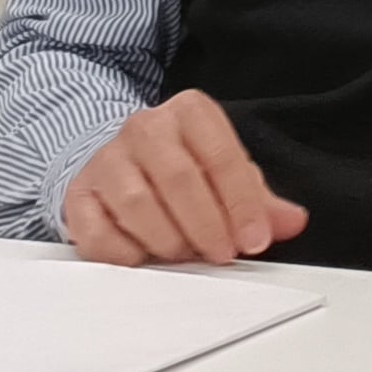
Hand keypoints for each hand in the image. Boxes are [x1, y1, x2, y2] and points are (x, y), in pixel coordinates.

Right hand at [59, 90, 307, 267]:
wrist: (119, 160)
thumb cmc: (181, 168)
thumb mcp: (225, 173)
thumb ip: (260, 199)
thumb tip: (292, 221)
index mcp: (189, 113)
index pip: (222, 156)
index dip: (242, 204)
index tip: (253, 240)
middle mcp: (144, 128)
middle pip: (179, 179)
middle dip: (207, 226)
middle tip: (221, 254)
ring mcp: (106, 160)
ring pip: (137, 205)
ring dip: (168, 241)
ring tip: (185, 254)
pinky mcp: (79, 196)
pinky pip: (97, 233)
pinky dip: (125, 254)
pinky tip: (145, 258)